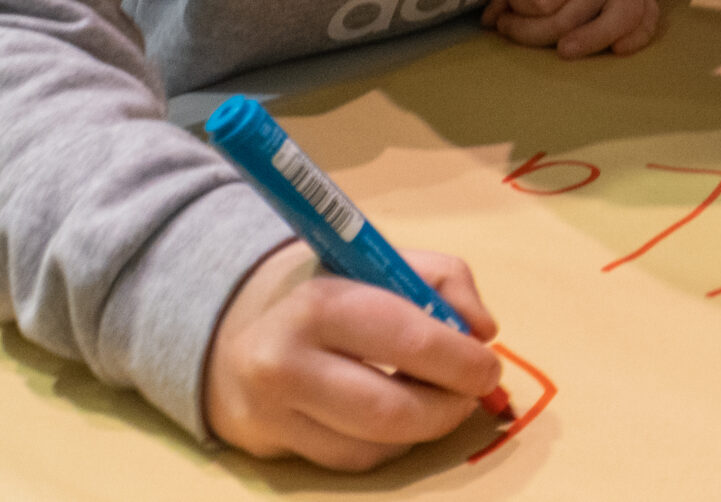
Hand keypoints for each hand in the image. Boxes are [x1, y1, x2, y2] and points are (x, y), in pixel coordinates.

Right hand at [205, 242, 501, 470]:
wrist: (232, 320)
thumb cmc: (325, 286)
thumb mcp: (378, 260)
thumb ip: (442, 280)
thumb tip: (482, 331)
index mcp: (319, 304)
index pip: (408, 341)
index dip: (461, 360)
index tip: (488, 364)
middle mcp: (286, 364)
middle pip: (392, 410)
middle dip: (449, 407)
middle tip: (473, 392)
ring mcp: (273, 414)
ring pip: (376, 447)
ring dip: (424, 428)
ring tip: (439, 400)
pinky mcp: (271, 447)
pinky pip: (352, 460)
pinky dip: (390, 443)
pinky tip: (398, 415)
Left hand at [481, 0, 660, 56]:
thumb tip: (489, 20)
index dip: (521, 1)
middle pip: (570, 17)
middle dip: (530, 30)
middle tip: (510, 25)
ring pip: (615, 23)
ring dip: (586, 42)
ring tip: (561, 51)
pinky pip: (647, 21)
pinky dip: (637, 38)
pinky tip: (616, 50)